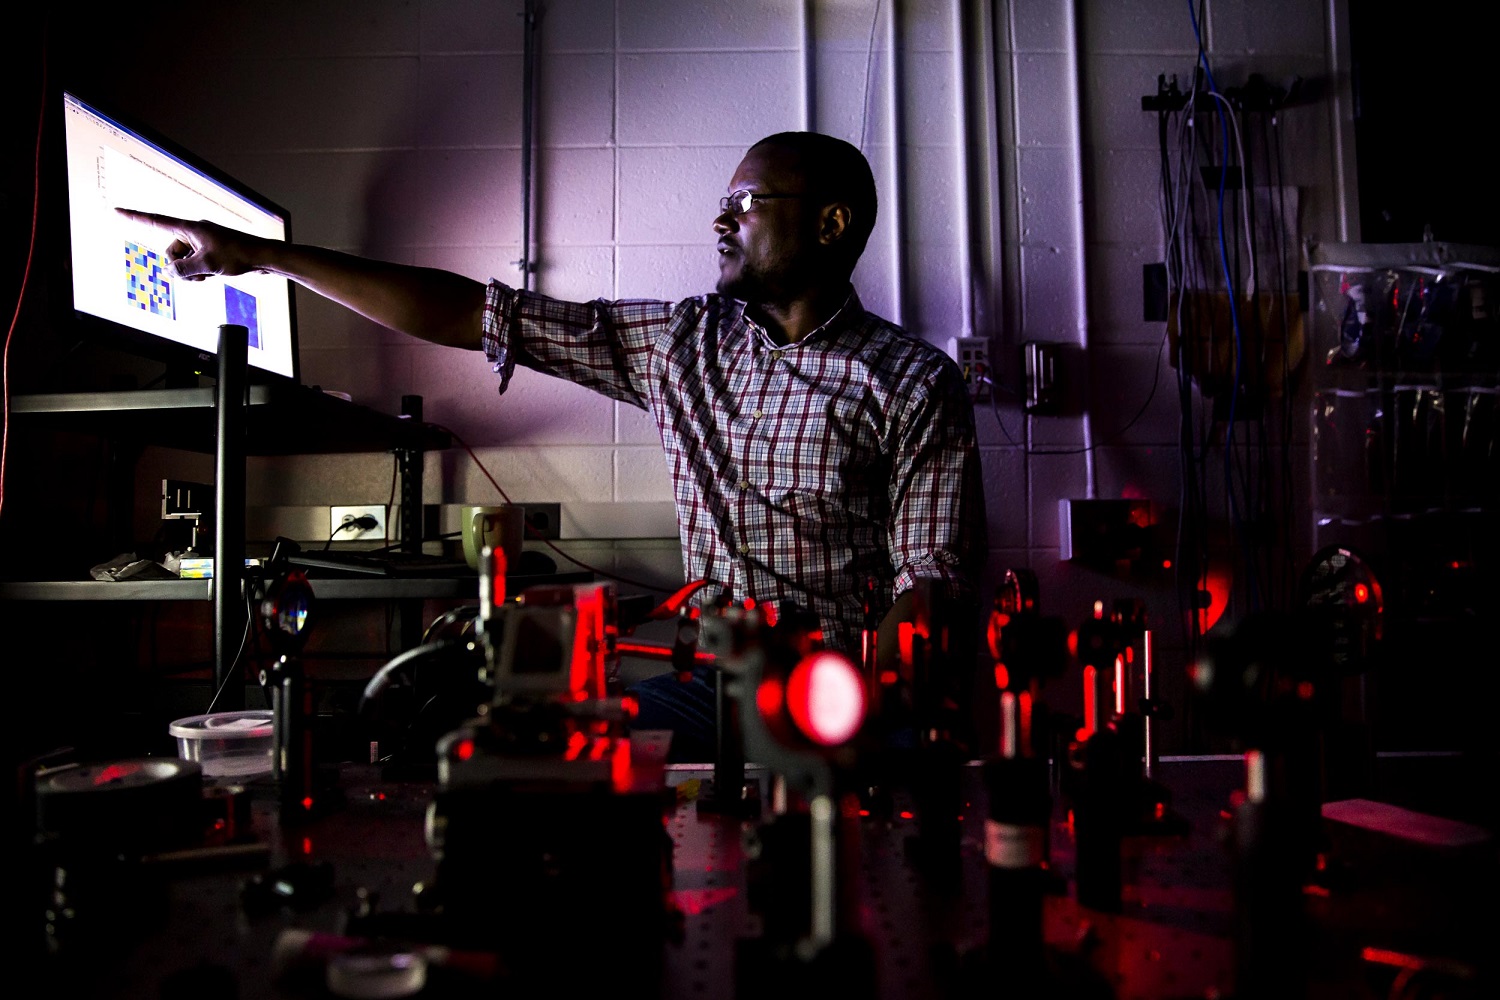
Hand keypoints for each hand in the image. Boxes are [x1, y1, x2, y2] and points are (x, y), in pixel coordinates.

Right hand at [114, 208, 268, 280]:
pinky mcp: (211, 251)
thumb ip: (183, 269)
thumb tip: (170, 272)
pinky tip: (214, 276)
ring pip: (183, 261)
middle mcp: (194, 232)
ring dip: (191, 272)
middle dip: (180, 266)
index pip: (156, 221)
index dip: (135, 217)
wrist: (263, 257)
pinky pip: (195, 264)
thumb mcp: (207, 265)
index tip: (117, 210)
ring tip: (208, 275)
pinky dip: (200, 272)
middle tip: (199, 274)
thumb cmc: (238, 255)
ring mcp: (202, 242)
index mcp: (190, 228)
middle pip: (171, 251)